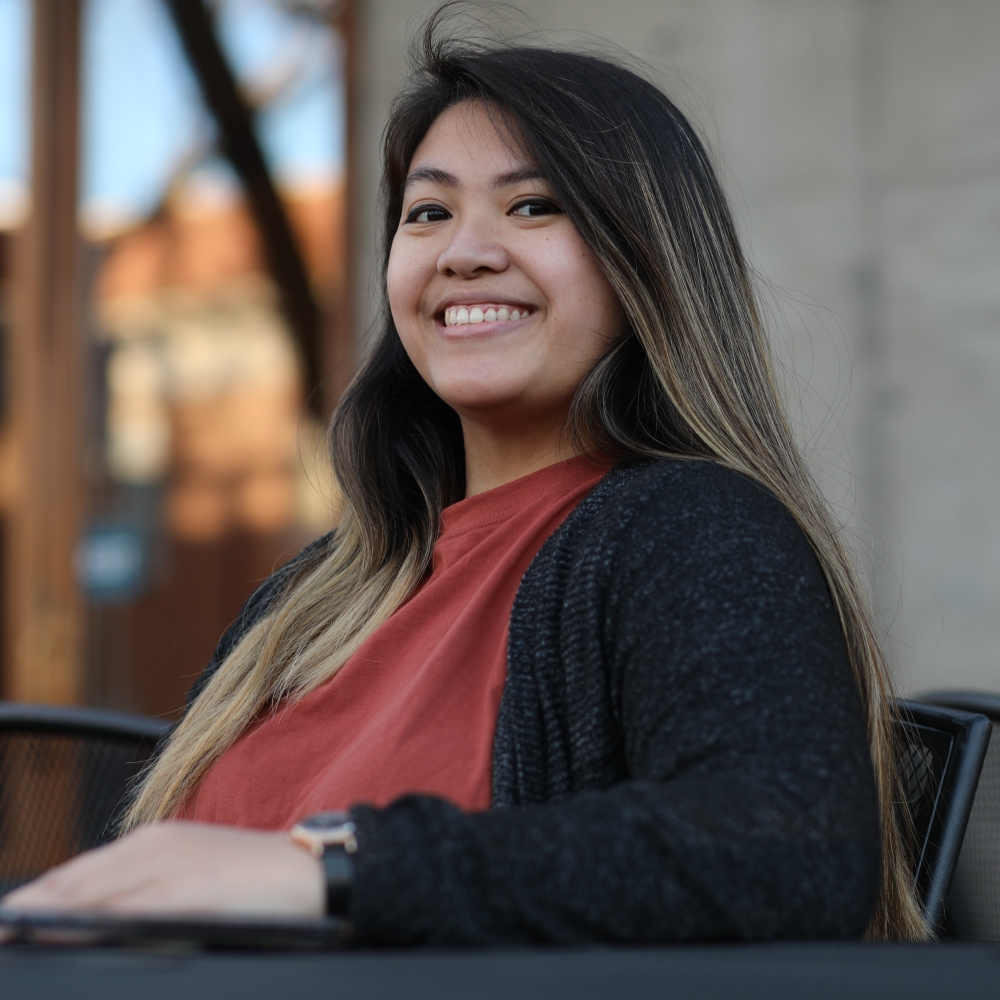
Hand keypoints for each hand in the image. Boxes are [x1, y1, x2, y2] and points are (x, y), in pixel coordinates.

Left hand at [0, 821, 324, 917]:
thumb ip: (144, 889)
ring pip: (86, 894)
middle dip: (29, 909)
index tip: (6, 924)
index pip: (75, 875)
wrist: (312, 871)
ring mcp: (166, 867)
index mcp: (152, 841)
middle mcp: (152, 847)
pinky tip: (55, 933)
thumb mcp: (191, 875)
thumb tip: (97, 919)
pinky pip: (120, 910)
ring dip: (43, 915)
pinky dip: (82, 922)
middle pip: (71, 883)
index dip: (34, 901)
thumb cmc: (255, 879)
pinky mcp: (183, 890)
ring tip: (9, 932)